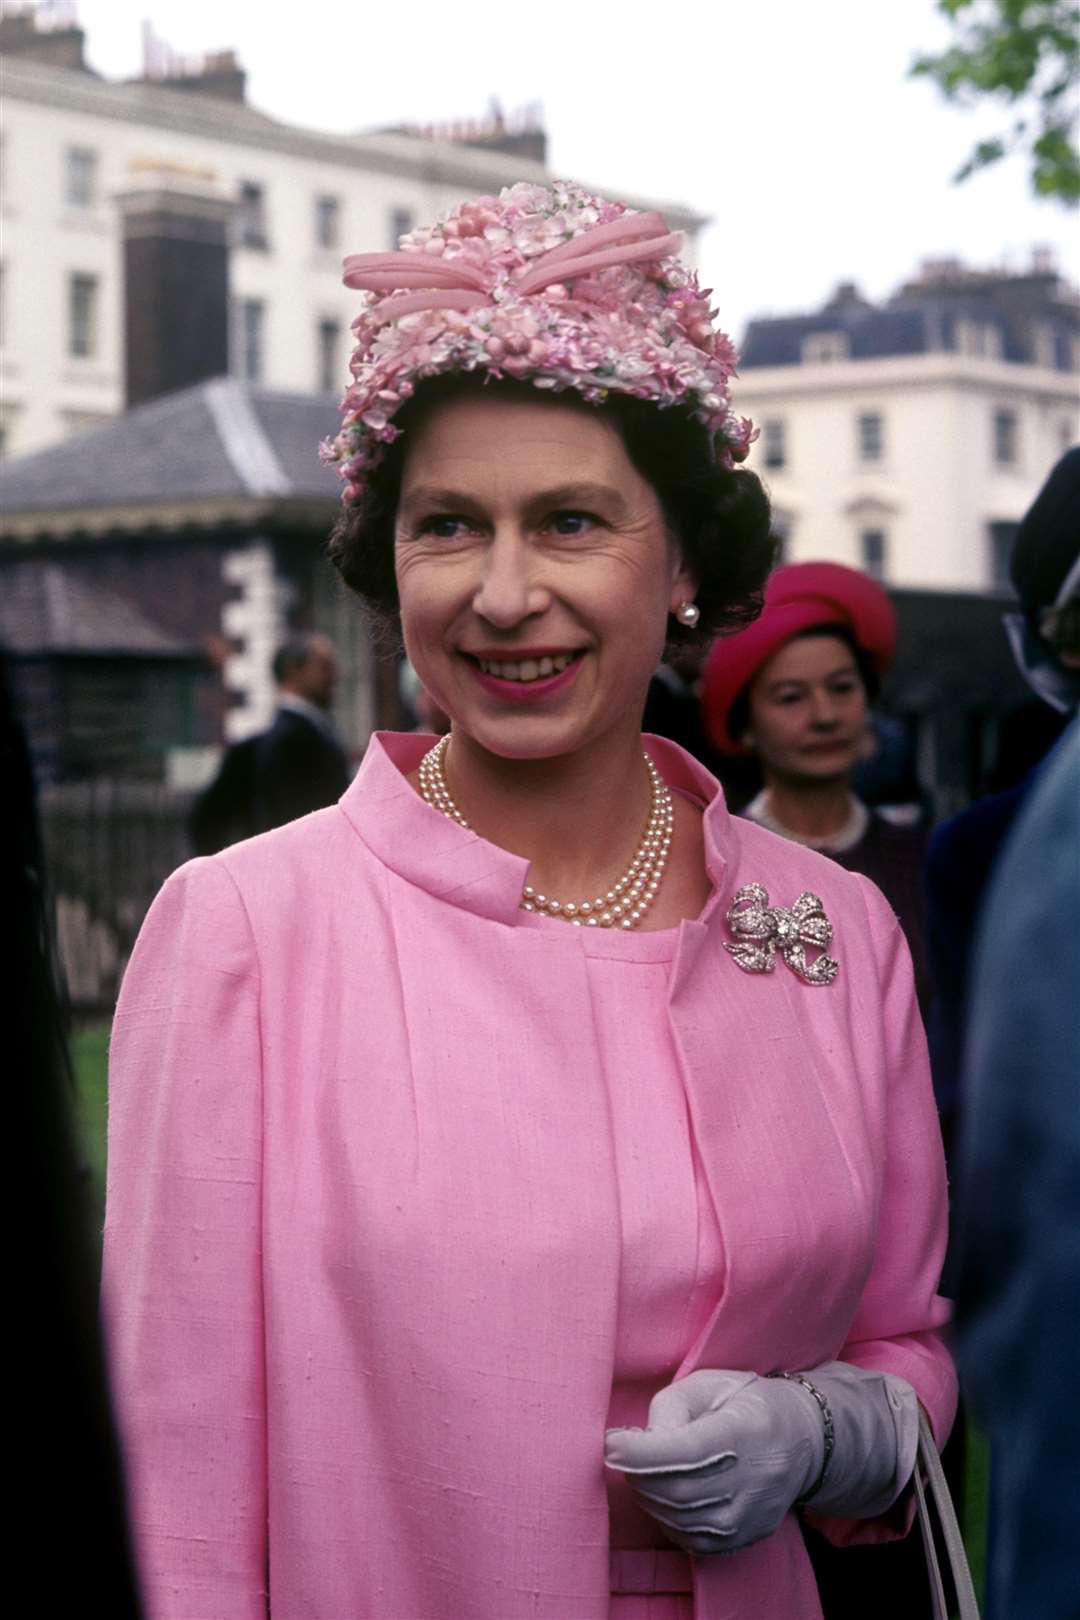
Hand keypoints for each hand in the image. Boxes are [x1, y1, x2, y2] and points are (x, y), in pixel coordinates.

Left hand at [604, 1362, 918, 1556]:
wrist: (801, 1440)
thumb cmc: (746, 1402)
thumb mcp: (708, 1384)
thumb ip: (670, 1409)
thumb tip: (639, 1444)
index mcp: (744, 1432)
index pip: (684, 1452)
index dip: (640, 1452)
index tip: (610, 1442)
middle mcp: (752, 1481)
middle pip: (676, 1491)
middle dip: (637, 1473)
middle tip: (624, 1451)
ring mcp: (750, 1516)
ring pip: (678, 1519)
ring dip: (648, 1495)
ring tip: (644, 1468)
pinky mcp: (745, 1537)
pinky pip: (690, 1539)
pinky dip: (665, 1518)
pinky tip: (663, 1493)